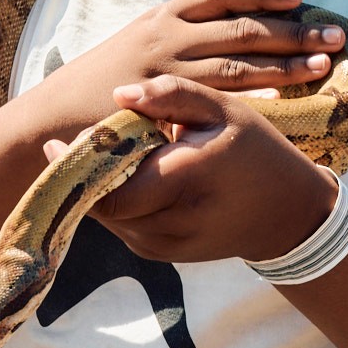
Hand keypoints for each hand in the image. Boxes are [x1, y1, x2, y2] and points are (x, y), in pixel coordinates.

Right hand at [26, 0, 344, 134]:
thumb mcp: (127, 46)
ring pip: (239, 62)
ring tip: (323, 62)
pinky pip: (221, 97)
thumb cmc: (90, 87)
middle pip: (242, 27)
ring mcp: (168, 72)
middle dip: (291, 29)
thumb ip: (167, 39)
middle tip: (335, 32)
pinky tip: (287, 98)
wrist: (51, 117)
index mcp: (159, 17)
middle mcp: (166, 38)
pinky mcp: (167, 104)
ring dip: (285, 62)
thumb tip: (207, 36)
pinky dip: (257, 96)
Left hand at [49, 75, 337, 263]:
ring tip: (103, 159)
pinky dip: (115, 203)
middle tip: (76, 145)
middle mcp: (171, 223)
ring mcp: (164, 246)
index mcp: (185, 181)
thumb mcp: (225, 111)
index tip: (59, 141)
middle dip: (84, 176)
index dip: (79, 166)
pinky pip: (121, 226)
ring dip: (97, 189)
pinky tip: (126, 179)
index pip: (111, 185)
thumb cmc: (256, 153)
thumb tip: (119, 93)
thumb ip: (173, 95)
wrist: (289, 216)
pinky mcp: (160, 254)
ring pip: (107, 218)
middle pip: (101, 205)